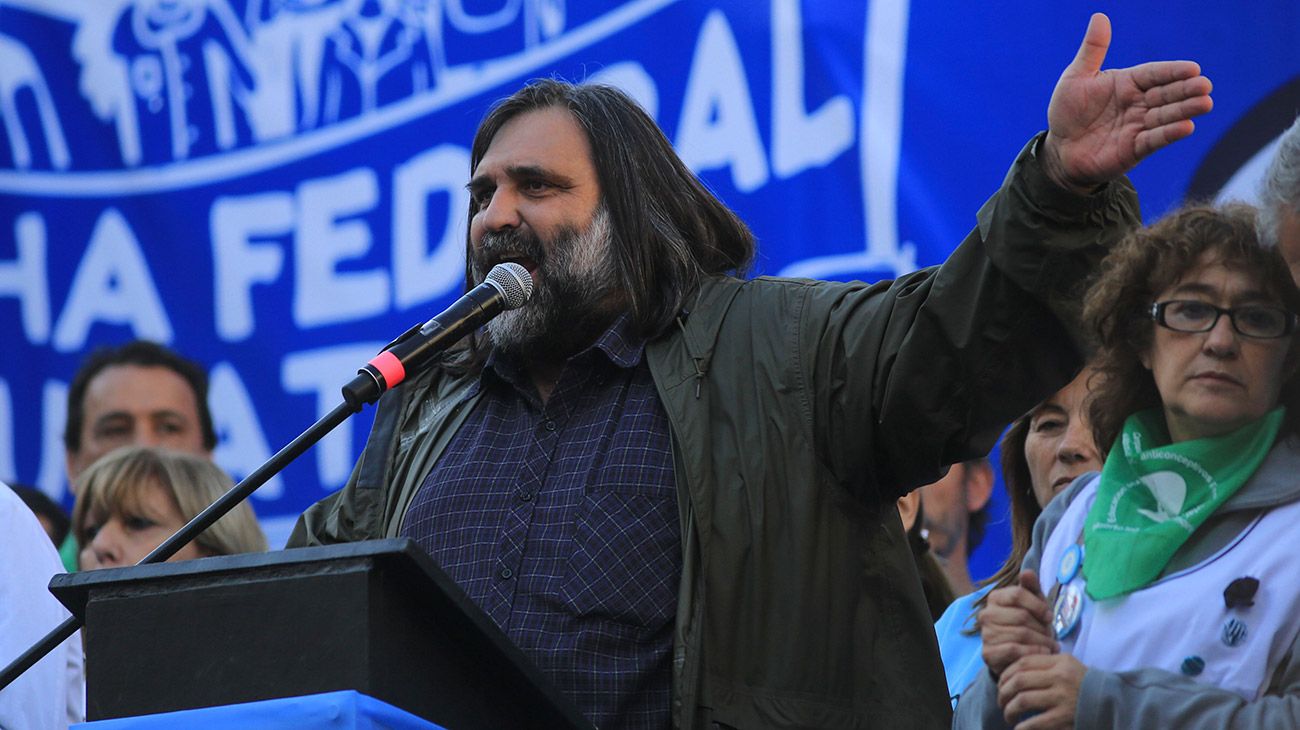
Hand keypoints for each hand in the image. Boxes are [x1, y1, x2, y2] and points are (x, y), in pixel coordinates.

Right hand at [977, 570, 1056, 677]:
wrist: (1020, 654)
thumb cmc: (1030, 624)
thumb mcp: (1034, 603)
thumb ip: (1032, 587)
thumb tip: (1027, 572)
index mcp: (995, 597)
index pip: (1017, 594)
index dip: (1038, 605)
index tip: (1050, 617)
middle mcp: (986, 614)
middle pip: (1021, 616)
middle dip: (1041, 627)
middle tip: (1051, 635)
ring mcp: (985, 634)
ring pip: (1020, 634)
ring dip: (1041, 642)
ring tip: (1051, 646)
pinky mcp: (988, 653)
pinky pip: (1014, 650)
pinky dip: (1033, 652)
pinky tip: (1043, 653)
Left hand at [997, 653, 1086, 728]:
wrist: (1111, 704)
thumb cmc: (1084, 684)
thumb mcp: (1068, 666)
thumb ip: (1045, 663)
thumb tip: (1014, 670)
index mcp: (1059, 662)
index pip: (1022, 663)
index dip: (1006, 674)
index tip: (1001, 684)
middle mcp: (1060, 678)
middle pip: (1018, 681)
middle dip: (1003, 692)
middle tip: (1001, 701)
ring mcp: (1062, 699)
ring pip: (1022, 701)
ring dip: (1009, 710)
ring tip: (1008, 715)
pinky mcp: (1064, 718)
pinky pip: (1033, 723)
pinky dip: (1021, 727)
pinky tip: (1018, 728)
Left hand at [1043, 13, 1212, 192]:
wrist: (1058, 150)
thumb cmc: (1067, 112)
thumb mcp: (1076, 78)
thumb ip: (1093, 50)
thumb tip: (1100, 16)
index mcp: (1127, 82)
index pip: (1154, 74)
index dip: (1173, 71)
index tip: (1193, 68)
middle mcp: (1138, 103)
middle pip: (1166, 94)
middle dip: (1186, 89)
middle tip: (1205, 85)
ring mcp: (1138, 126)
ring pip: (1165, 116)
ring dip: (1185, 110)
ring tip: (1205, 103)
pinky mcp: (1134, 149)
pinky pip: (1154, 140)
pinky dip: (1169, 133)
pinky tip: (1186, 127)